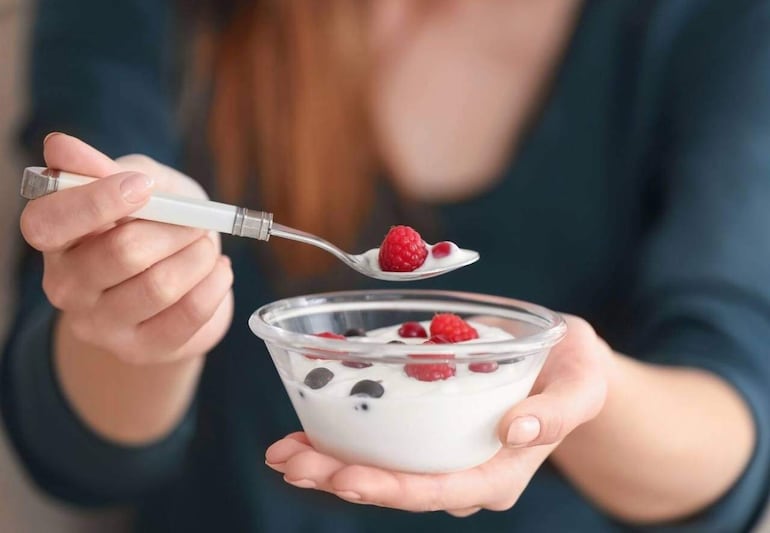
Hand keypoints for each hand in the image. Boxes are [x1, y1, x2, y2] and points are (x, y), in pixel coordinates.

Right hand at [20, 133, 233, 363]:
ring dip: (199, 255)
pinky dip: (216, 283)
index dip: (97, 200)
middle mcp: (65, 285)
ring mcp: (100, 324)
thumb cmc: (152, 224)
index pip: (48, 222)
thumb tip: (59, 145)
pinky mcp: (142, 349)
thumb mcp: (134, 184)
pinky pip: (188, 314)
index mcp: (55, 238)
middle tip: (197, 220)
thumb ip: (102, 168)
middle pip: (122, 252)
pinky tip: (219, 270)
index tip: (145, 187)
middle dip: (175, 227)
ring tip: (207, 245)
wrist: (178, 287)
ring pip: (160, 285)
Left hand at [265, 316, 609, 516]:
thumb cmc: (576, 375)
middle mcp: (464, 472)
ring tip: (283, 449)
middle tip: (289, 460)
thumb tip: (517, 429)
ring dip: (329, 461)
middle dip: (339, 478)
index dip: (390, 489)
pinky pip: (383, 441)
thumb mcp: (581, 385)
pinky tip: (308, 428)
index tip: (345, 480)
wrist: (564, 363)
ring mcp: (443, 454)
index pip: (439, 490)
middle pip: (397, 485)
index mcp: (499, 474)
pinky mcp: (428, 431)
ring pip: (381, 467)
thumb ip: (557, 411)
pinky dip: (344, 435)